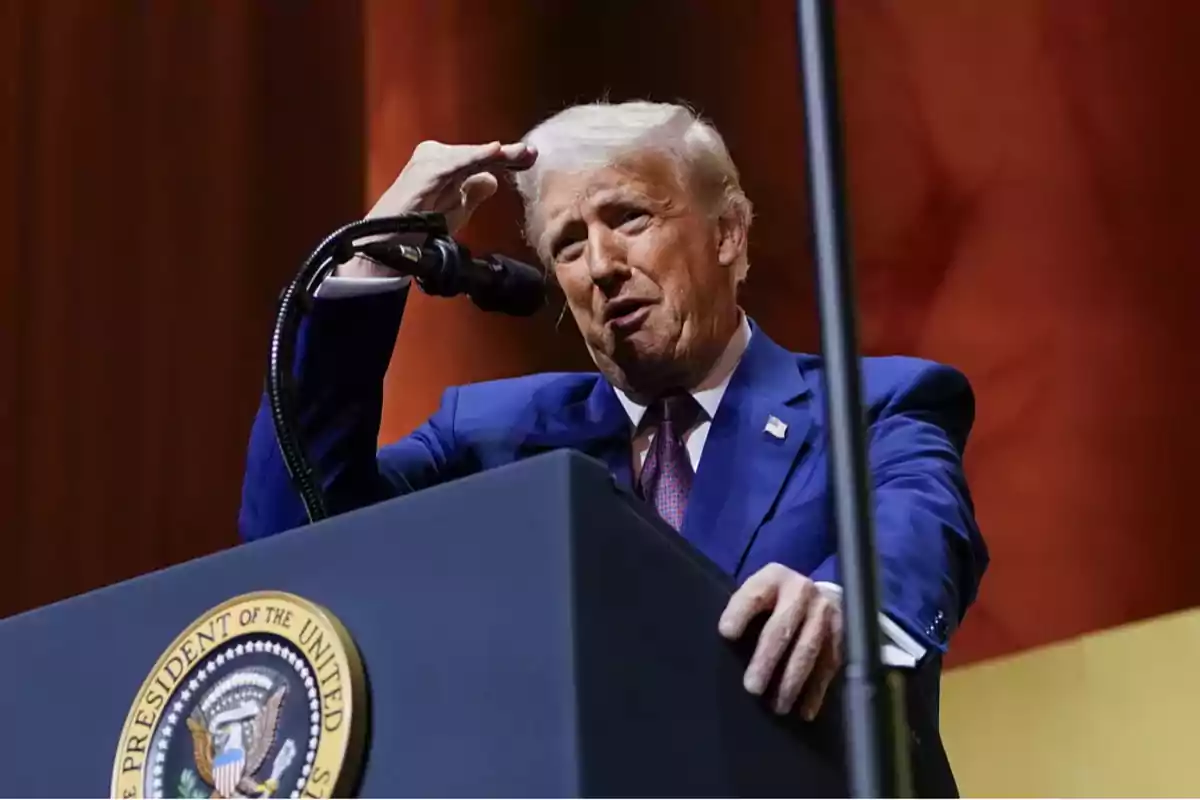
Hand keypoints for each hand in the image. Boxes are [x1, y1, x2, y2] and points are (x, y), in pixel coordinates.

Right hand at [340, 140, 536, 277]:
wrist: (388, 244)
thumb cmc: (419, 227)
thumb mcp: (454, 209)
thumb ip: (472, 192)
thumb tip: (493, 179)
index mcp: (441, 162)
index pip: (480, 158)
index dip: (507, 157)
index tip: (531, 158)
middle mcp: (433, 155)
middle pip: (477, 154)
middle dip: (506, 154)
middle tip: (532, 154)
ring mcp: (427, 162)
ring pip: (468, 156)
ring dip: (495, 155)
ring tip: (520, 153)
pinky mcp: (423, 173)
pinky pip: (454, 164)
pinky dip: (474, 158)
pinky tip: (494, 152)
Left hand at [718, 563, 842, 719]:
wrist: (815, 596)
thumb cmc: (772, 603)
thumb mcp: (755, 596)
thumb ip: (743, 615)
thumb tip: (727, 646)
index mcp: (773, 577)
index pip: (754, 594)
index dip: (740, 612)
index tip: (726, 633)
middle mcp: (802, 590)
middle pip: (783, 626)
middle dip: (767, 659)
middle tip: (752, 688)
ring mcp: (825, 611)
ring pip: (809, 648)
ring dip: (792, 681)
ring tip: (778, 707)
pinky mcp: (843, 633)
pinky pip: (830, 663)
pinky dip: (817, 690)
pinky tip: (805, 710)